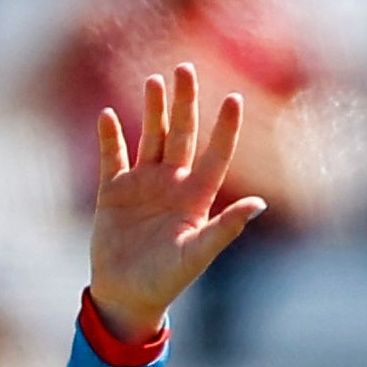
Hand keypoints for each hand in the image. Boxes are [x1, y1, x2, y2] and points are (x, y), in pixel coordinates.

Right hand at [86, 64, 267, 348]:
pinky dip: (109, 137)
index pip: (216, 154)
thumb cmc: (165, 281)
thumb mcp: (197, 255)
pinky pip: (112, 157)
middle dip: (184, 102)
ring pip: (150, 137)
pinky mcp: (113, 192)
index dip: (225, 128)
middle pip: (181, 134)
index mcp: (196, 197)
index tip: (234, 98)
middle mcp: (172, 183)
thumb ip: (225, 229)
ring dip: (152, 110)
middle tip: (185, 68)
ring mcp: (142, 184)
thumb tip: (260, 205)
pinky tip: (106, 115)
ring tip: (153, 81)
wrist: (126, 297)